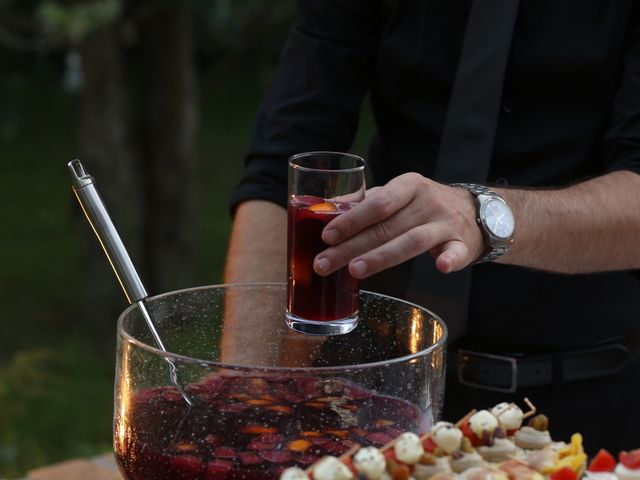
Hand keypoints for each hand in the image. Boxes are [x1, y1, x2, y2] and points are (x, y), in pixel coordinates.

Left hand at [313, 173, 484, 278]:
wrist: (473, 211)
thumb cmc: (423, 205)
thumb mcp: (396, 195)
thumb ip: (364, 202)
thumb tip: (324, 210)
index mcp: (408, 185)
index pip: (377, 203)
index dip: (351, 220)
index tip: (327, 236)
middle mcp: (427, 202)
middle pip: (386, 226)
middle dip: (352, 246)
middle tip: (325, 263)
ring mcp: (446, 223)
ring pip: (412, 241)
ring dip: (382, 256)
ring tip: (355, 270)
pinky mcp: (462, 244)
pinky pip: (456, 252)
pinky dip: (450, 259)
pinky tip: (441, 267)